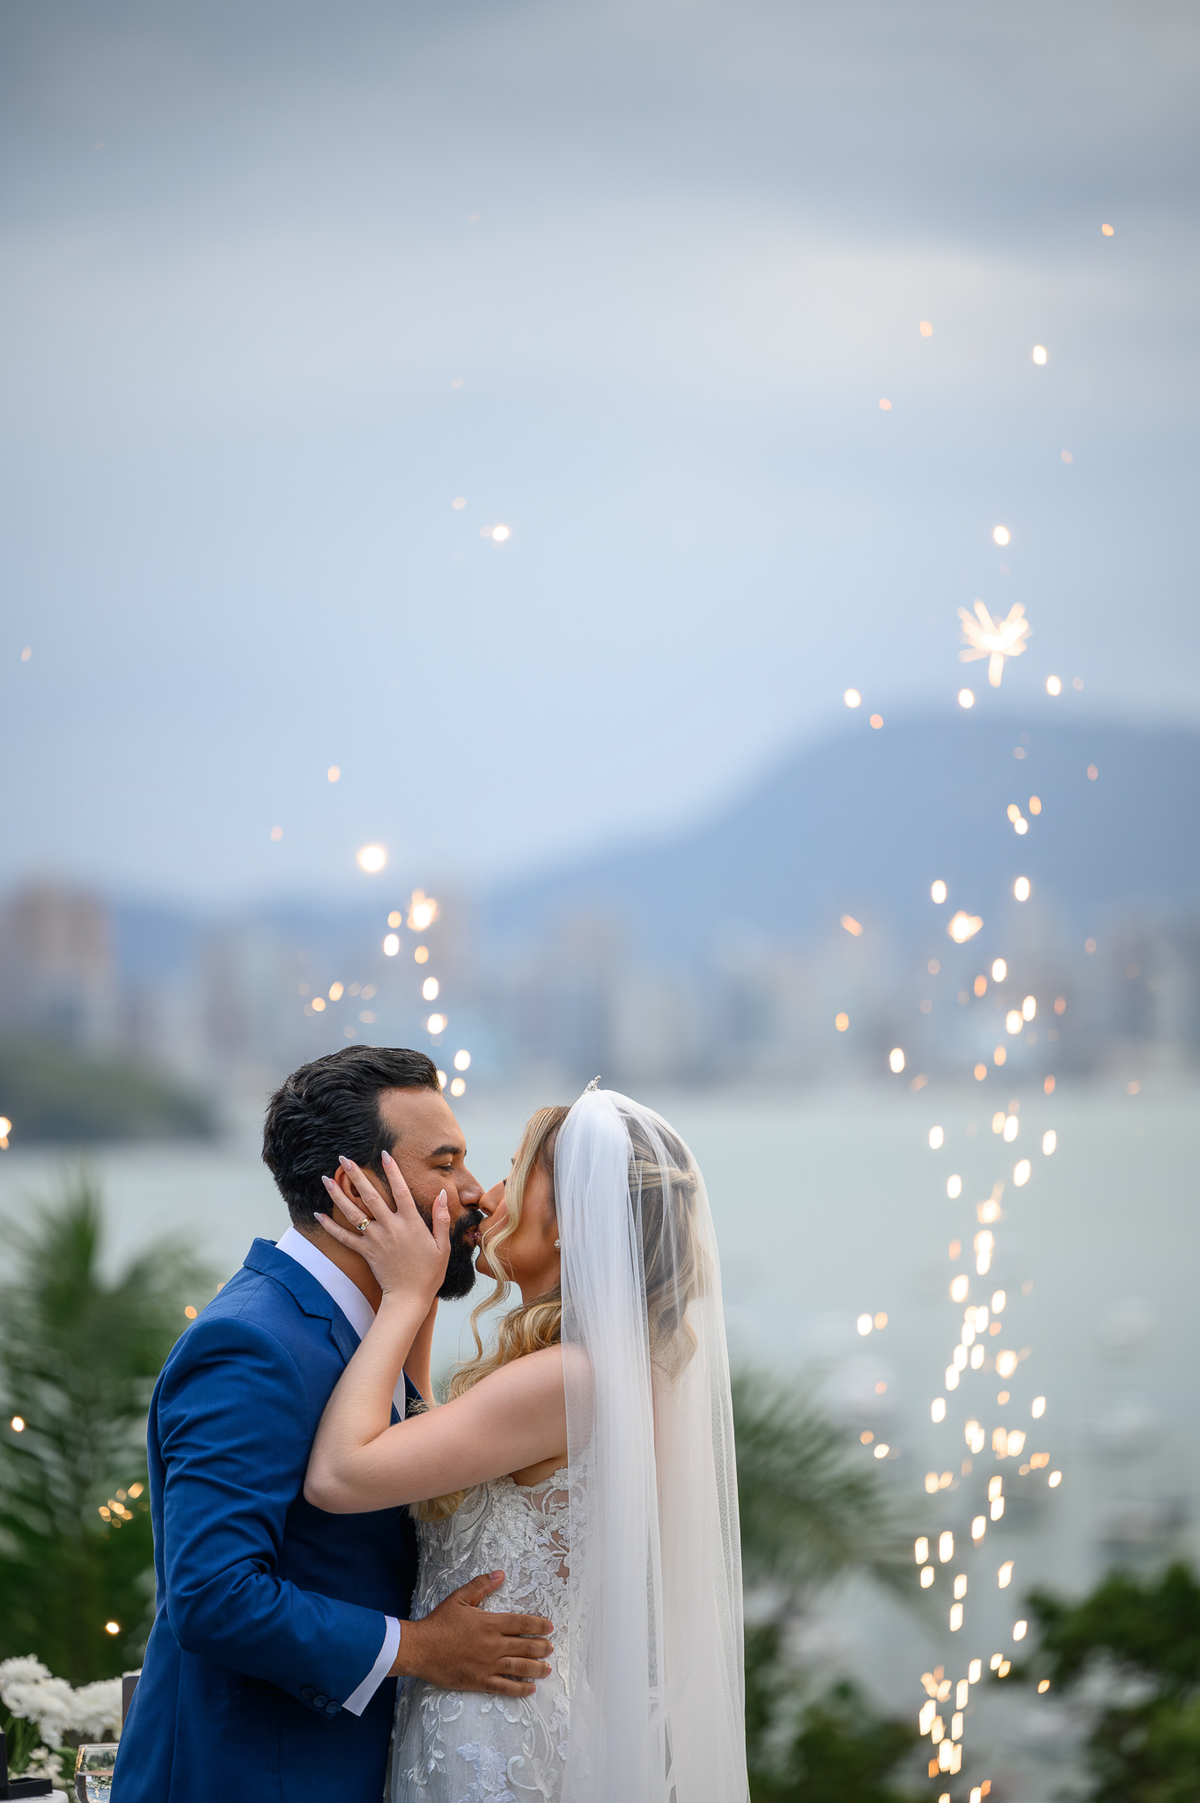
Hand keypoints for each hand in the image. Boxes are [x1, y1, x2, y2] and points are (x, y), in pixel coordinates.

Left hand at [316, 1152, 449, 1303]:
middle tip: (344, 1158)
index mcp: (411, 1223)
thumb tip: (441, 1194)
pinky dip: (330, 1226)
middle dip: (357, 1175)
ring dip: (339, 1195)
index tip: (384, 1154)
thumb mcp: (443, 1245)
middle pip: (371, 1196)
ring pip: (354, 1213)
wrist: (409, 1297)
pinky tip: (319, 1214)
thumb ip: (441, 1218)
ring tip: (326, 1179)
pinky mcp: (365, 1252)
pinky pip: (344, 1237)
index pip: (401, 1191)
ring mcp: (376, 1239)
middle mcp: (391, 1227)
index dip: (393, 1171)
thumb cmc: (429, 1272)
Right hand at [394, 1571, 554, 1695]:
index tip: (550, 1628)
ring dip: (537, 1668)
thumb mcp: (460, 1598)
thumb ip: (482, 1585)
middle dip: (542, 1648)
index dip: (539, 1626)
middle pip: (526, 1647)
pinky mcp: (480, 1682)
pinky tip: (530, 1689)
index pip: (523, 1624)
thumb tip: (500, 1573)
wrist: (420, 1649)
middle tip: (551, 1648)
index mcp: (491, 1623)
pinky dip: (520, 1689)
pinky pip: (505, 1687)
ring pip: (520, 1668)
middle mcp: (494, 1645)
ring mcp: (488, 1665)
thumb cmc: (439, 1622)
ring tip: (547, 1669)